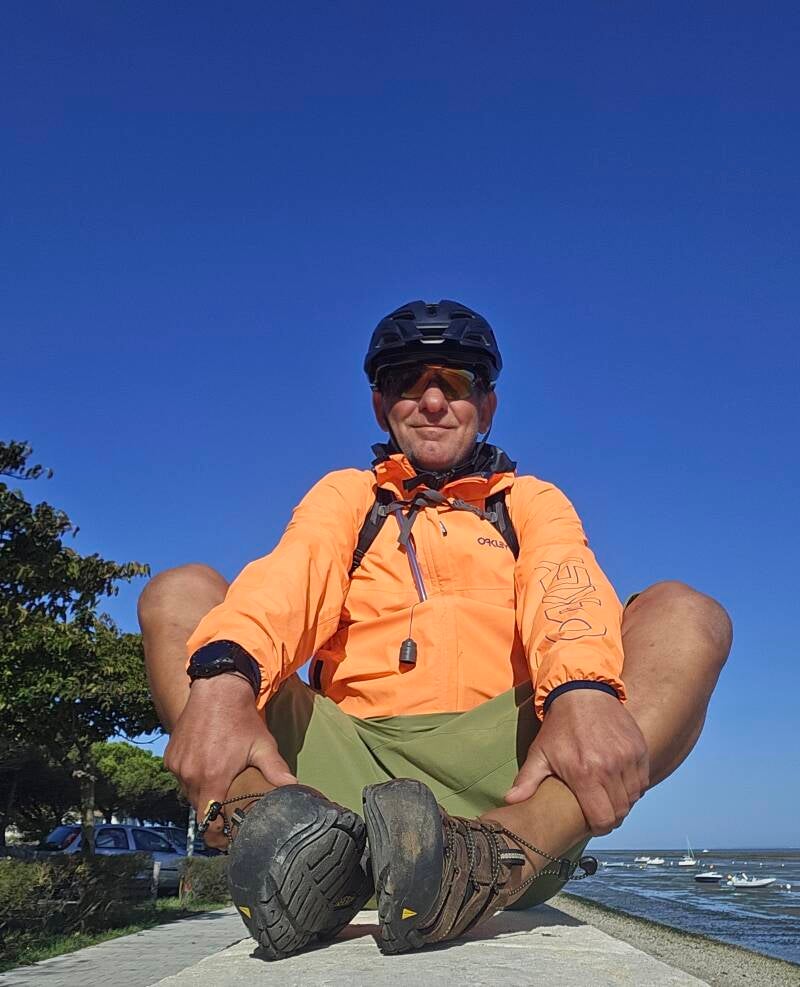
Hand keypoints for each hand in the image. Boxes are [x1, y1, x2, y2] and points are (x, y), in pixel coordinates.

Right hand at [164, 674, 296, 847]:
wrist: (218, 689)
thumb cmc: (242, 719)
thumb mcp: (263, 745)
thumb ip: (275, 770)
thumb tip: (294, 789)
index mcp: (213, 777)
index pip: (207, 821)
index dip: (216, 832)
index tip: (227, 833)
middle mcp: (190, 774)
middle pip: (199, 807)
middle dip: (213, 810)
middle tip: (228, 806)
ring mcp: (177, 765)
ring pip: (189, 792)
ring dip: (202, 791)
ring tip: (219, 781)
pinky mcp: (170, 756)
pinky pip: (180, 776)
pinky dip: (192, 775)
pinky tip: (207, 764)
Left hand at [505, 689, 648, 834]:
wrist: (582, 692)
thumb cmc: (560, 726)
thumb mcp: (540, 752)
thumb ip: (527, 780)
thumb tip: (509, 801)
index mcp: (584, 774)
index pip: (603, 819)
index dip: (598, 827)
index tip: (593, 823)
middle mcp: (609, 767)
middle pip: (620, 811)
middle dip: (611, 817)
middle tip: (601, 811)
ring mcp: (627, 757)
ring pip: (633, 797)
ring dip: (623, 801)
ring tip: (609, 796)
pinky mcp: (639, 748)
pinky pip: (643, 780)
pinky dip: (633, 785)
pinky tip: (619, 781)